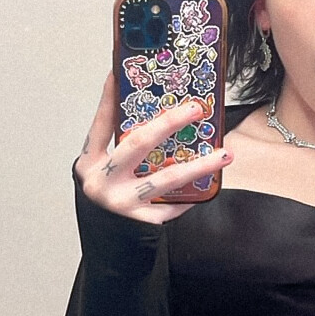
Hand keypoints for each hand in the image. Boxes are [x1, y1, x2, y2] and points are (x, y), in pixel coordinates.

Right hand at [74, 73, 232, 224]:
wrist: (106, 243)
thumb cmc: (108, 197)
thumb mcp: (103, 169)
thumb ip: (120, 145)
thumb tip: (150, 110)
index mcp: (89, 164)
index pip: (100, 124)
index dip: (108, 98)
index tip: (117, 73)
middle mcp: (102, 182)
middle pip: (137, 145)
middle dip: (168, 123)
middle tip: (195, 109)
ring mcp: (122, 203)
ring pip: (166, 179)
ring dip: (199, 165)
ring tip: (225, 153)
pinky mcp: (142, 222)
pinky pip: (173, 205)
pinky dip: (191, 195)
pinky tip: (211, 185)